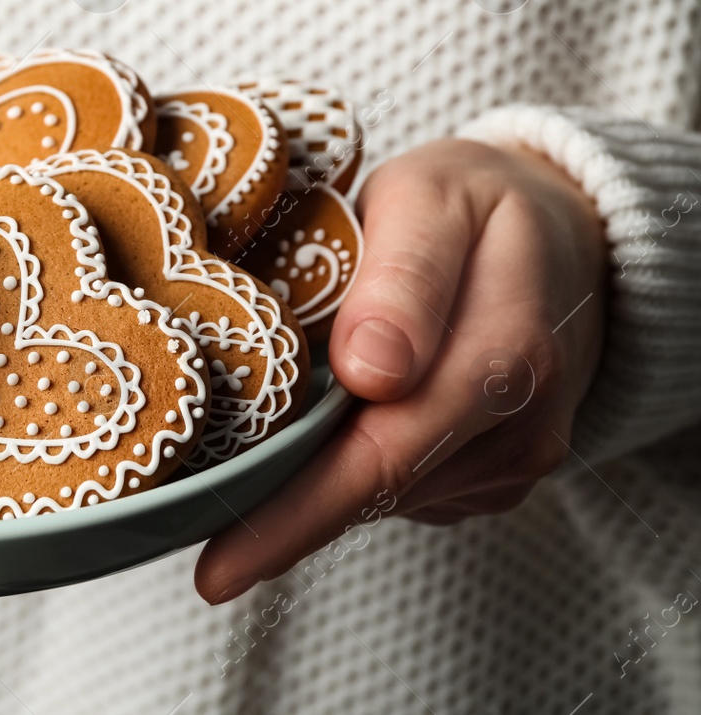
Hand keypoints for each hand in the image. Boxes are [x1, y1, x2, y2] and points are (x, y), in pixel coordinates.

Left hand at [195, 138, 607, 601]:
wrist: (560, 231)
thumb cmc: (473, 203)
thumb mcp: (433, 196)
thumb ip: (405, 273)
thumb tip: (370, 370)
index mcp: (506, 350)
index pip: (387, 450)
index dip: (299, 512)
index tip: (223, 563)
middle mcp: (519, 423)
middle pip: (379, 488)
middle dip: (282, 527)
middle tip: (202, 567)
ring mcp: (509, 458)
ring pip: (386, 495)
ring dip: (308, 492)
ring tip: (231, 476)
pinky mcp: (490, 473)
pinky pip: (403, 487)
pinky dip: (343, 474)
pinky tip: (302, 445)